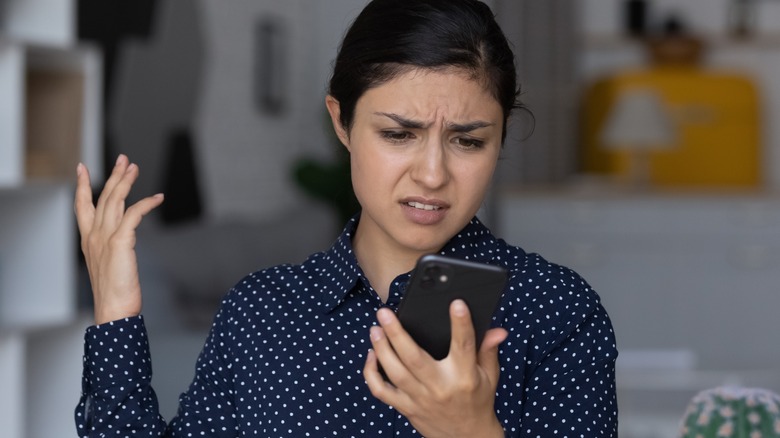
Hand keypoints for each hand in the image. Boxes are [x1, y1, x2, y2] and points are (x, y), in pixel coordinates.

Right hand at [74, 155, 163, 324]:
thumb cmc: (115, 292)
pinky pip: (134, 214)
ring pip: (115, 200)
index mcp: (88, 240)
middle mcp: (94, 235)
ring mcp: (106, 237)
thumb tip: (124, 240)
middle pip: (102, 197)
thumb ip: (113, 248)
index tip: (82, 168)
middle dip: (112, 175)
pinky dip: (146, 203)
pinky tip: (158, 197)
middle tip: (123, 159)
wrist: (114, 309)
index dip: (82, 185)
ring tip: (134, 167)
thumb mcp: (110, 265)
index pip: (81, 206)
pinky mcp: (120, 241)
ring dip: (126, 181)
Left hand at [363, 299, 507, 437]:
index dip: (461, 324)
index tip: (457, 303)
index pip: (464, 346)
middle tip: (384, 312)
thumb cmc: (479, 401)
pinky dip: (371, 374)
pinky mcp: (407, 408)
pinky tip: (371, 355)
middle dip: (396, 334)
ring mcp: (420, 399)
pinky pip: (382, 391)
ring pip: (395, 373)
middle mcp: (440, 387)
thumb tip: (498, 330)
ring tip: (375, 329)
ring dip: (381, 350)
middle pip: (414, 358)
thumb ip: (488, 350)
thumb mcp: (490, 376)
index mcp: (465, 376)